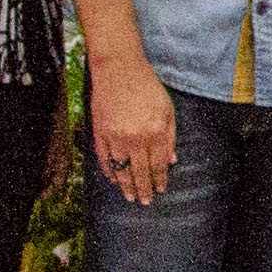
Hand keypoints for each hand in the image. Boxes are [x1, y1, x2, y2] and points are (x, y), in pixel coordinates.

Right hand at [88, 60, 176, 204]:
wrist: (119, 70)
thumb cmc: (147, 88)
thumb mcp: (167, 109)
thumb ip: (170, 137)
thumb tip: (171, 162)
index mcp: (155, 132)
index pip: (158, 165)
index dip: (159, 180)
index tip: (159, 191)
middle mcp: (135, 138)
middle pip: (140, 172)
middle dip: (143, 189)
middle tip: (144, 202)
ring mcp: (115, 137)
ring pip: (121, 169)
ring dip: (126, 186)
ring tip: (130, 197)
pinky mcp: (100, 133)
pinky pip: (104, 159)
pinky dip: (109, 171)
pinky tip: (114, 179)